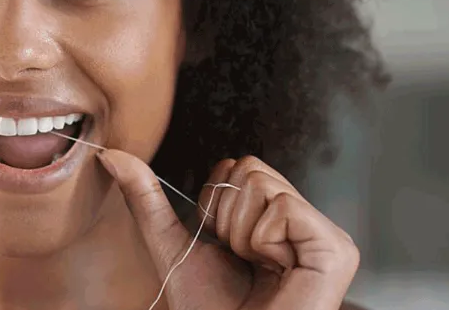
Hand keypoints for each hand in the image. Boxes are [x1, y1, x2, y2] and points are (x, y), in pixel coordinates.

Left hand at [97, 151, 359, 309]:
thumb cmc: (208, 309)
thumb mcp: (171, 243)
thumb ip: (145, 198)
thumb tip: (111, 154)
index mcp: (274, 218)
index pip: (238, 166)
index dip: (215, 204)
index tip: (223, 245)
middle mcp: (304, 222)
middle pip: (249, 167)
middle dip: (227, 216)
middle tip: (241, 258)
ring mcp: (325, 235)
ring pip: (262, 184)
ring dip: (241, 232)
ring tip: (256, 267)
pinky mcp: (337, 249)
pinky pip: (283, 206)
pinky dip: (262, 239)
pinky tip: (275, 270)